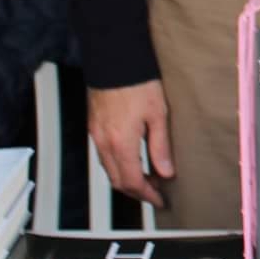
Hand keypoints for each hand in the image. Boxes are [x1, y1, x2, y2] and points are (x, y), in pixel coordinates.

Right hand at [86, 80, 174, 209]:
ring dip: (126, 178)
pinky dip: (117, 164)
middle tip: (155, 192)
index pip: (132, 181)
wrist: (114, 58)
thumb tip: (166, 172)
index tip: (160, 199)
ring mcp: (95, 134)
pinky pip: (103, 155)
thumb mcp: (158, 114)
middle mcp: (104, 142)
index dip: (147, 194)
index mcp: (121, 143)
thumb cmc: (138, 82)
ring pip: (108, 169)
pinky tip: (132, 159)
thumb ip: (160, 146)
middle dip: (136, 191)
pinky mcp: (93, 126)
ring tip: (148, 177)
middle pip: (117, 180)